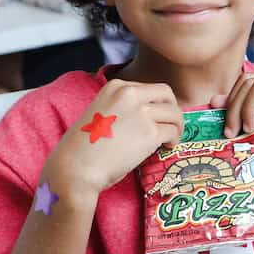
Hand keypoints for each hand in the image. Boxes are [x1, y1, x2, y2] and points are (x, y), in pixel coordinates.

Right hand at [43, 79, 182, 201]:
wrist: (76, 167)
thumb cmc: (83, 146)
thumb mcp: (100, 113)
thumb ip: (122, 109)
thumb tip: (146, 117)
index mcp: (115, 86)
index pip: (147, 88)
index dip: (156, 103)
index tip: (156, 116)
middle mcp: (130, 94)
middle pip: (166, 94)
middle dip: (172, 109)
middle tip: (172, 125)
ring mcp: (142, 112)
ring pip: (174, 113)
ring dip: (176, 126)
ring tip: (171, 139)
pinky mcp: (150, 132)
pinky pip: (172, 131)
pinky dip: (174, 139)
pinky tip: (167, 147)